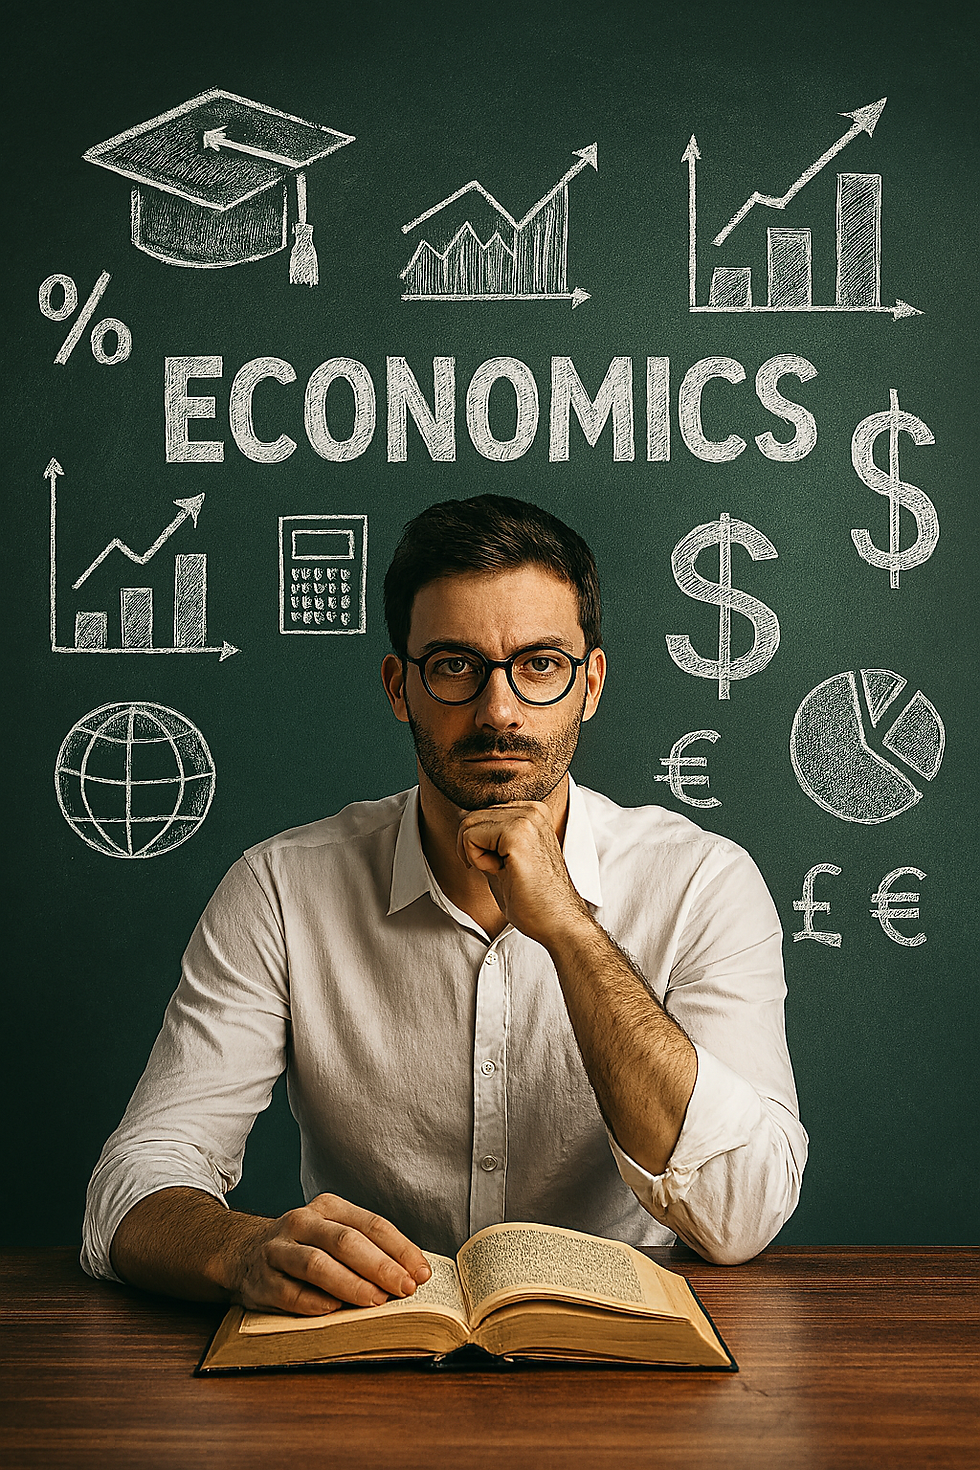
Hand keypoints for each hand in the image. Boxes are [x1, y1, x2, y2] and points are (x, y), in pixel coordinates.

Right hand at [230, 1193, 430, 1314]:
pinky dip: (314, 1303)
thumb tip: (412, 1274)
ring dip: (350, 1284)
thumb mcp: (332, 1233)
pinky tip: (335, 1310)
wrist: (242, 1252)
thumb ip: (367, 1248)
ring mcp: (279, 1250)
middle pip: (346, 1241)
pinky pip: (290, 1293)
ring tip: (376, 1300)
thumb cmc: (304, 1247)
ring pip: (317, 1264)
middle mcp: (302, 1222)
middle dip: (380, 1266)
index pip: (371, 1224)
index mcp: (328, 1208)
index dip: (400, 1249)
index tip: (422, 1272)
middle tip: (405, 1288)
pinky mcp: (261, 1280)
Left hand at [455, 801, 592, 947]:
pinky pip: (470, 837)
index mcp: (532, 811)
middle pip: (472, 816)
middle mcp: (532, 809)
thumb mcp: (506, 857)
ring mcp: (526, 818)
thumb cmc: (533, 898)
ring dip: (476, 855)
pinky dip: (477, 860)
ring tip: (505, 872)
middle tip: (502, 872)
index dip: (481, 845)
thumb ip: (488, 838)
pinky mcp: (516, 833)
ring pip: (468, 824)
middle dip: (475, 849)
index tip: (503, 866)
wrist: (558, 922)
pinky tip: (503, 873)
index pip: (482, 813)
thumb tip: (462, 829)